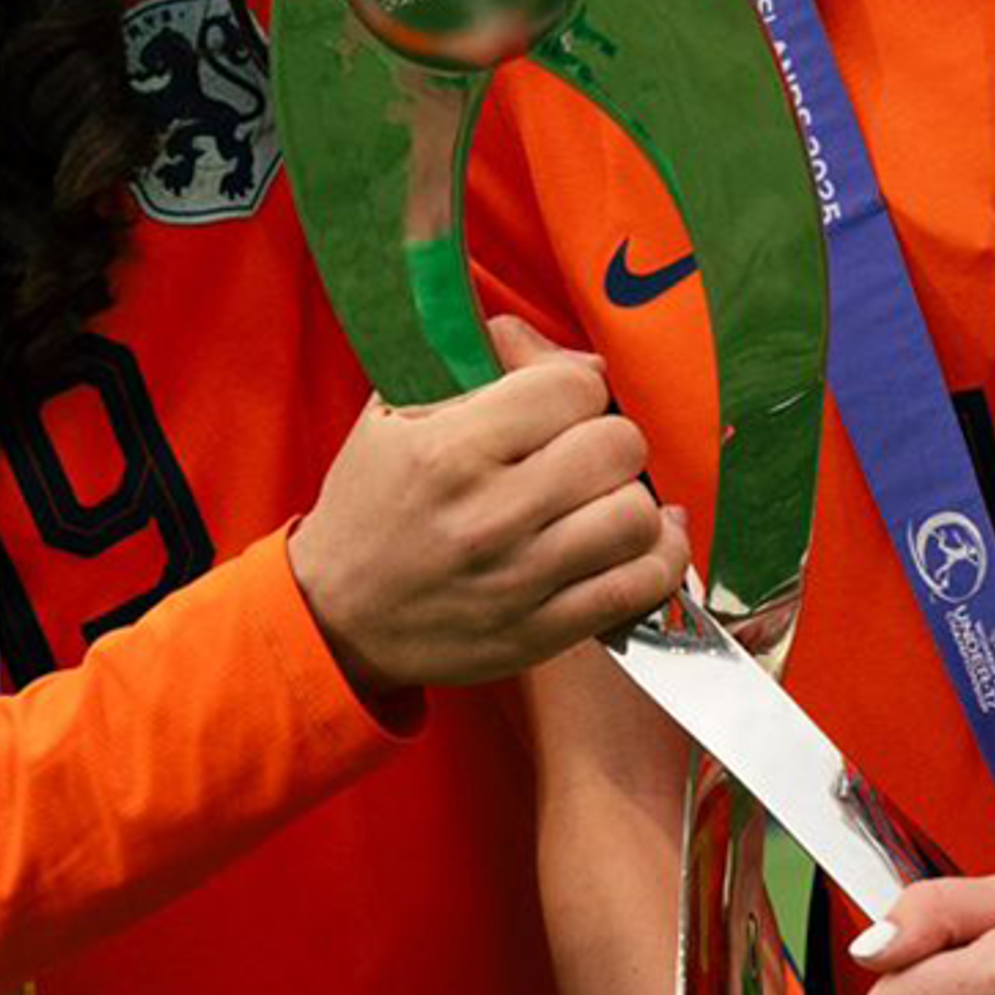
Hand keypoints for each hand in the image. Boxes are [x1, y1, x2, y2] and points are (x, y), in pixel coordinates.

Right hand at [289, 314, 685, 691]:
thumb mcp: (396, 411)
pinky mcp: (540, 634)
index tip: (560, 405)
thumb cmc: (373, 502)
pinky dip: (659, 558)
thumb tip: (584, 359)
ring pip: (635, 515)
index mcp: (449, 451)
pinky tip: (644, 538)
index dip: (575, 388)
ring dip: (631, 499)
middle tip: (585, 451)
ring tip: (606, 497)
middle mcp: (488, 516)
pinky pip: (639, 588)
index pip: (572, 388)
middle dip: (609, 437)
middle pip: (617, 446)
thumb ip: (481, 360)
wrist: (335, 616)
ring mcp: (518, 582)